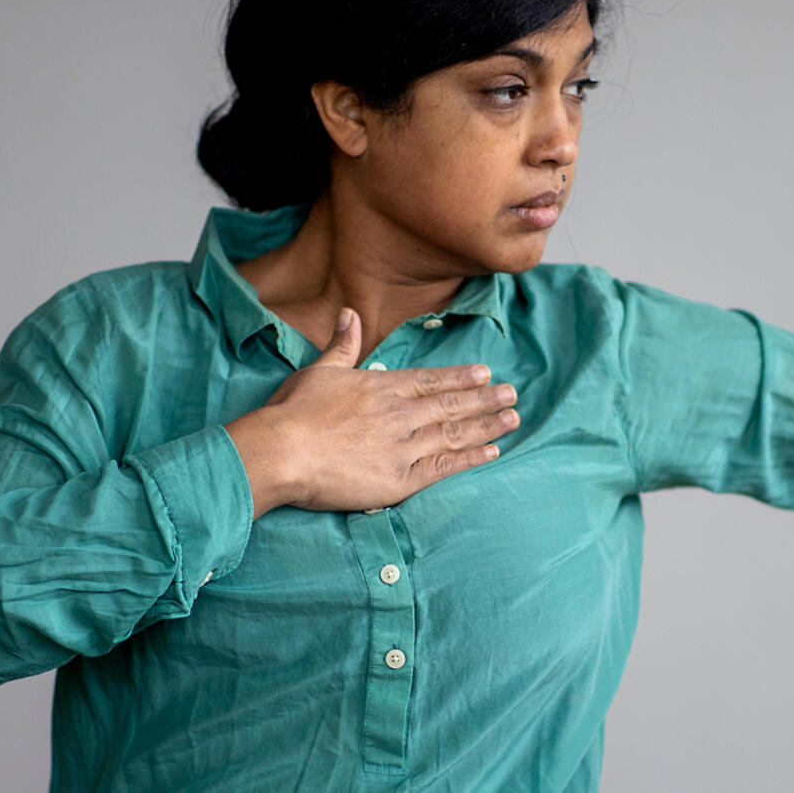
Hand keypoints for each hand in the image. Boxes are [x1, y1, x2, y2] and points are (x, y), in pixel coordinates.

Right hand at [225, 307, 518, 515]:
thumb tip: (349, 313)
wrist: (281, 452)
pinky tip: (492, 451)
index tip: (485, 372)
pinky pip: (444, 468)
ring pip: (454, 433)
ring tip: (513, 418)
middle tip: (512, 393)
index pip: (431, 381)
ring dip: (487, 425)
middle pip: (451, 405)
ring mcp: (403, 447)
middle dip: (485, 398)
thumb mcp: (319, 371)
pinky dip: (470, 458)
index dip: (460, 377)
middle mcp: (400, 414)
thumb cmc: (293, 412)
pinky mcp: (400, 480)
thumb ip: (342, 345)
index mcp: (382, 387)